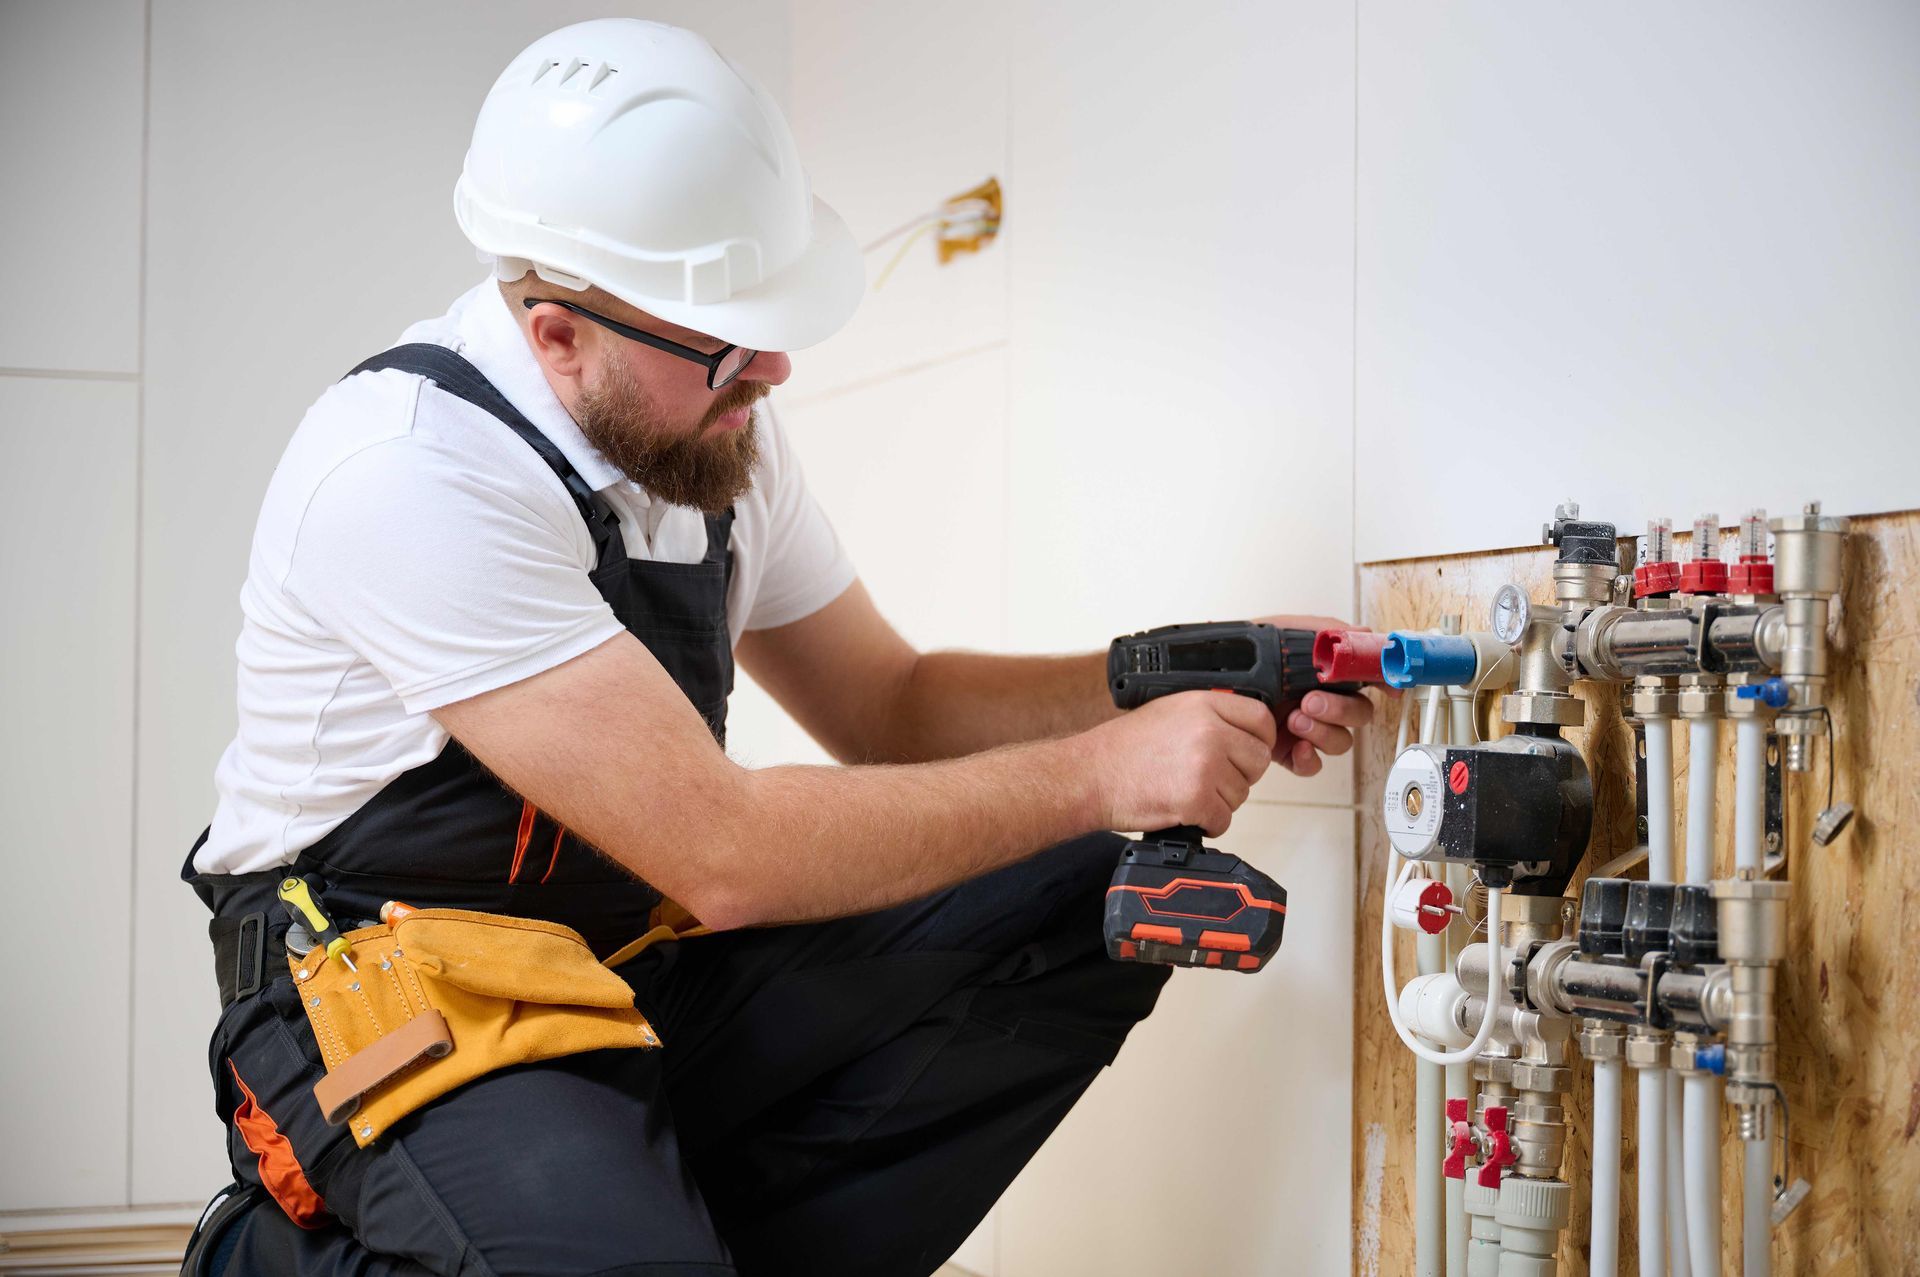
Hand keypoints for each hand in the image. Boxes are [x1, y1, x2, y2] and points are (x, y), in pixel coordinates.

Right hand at [1080, 690, 1277, 836]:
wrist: (1091, 776)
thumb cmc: (1124, 748)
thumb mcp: (1171, 711)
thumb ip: (1210, 715)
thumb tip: (1246, 730)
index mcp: (1204, 705)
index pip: (1261, 720)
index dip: (1257, 740)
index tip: (1245, 752)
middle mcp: (1209, 732)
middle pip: (1258, 760)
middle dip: (1240, 775)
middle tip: (1209, 778)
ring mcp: (1205, 766)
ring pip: (1242, 794)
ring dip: (1220, 801)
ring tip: (1186, 791)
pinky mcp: (1195, 800)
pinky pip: (1224, 819)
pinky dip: (1207, 823)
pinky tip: (1184, 811)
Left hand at [1255, 613, 1376, 776]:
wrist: (1208, 682)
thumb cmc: (1243, 654)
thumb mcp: (1284, 631)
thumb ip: (1326, 632)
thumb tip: (1364, 634)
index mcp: (1324, 673)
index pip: (1364, 679)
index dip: (1383, 683)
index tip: (1390, 688)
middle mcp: (1320, 701)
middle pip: (1359, 713)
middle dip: (1341, 709)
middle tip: (1312, 701)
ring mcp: (1305, 728)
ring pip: (1340, 740)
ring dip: (1324, 731)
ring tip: (1294, 718)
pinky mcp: (1287, 752)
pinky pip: (1313, 764)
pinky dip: (1310, 758)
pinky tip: (1297, 747)